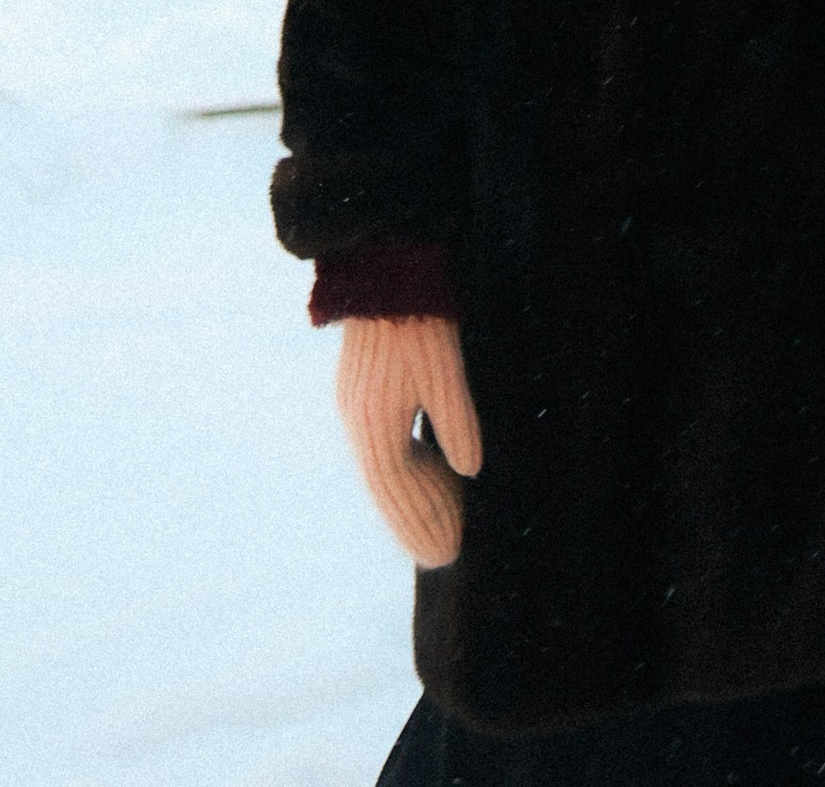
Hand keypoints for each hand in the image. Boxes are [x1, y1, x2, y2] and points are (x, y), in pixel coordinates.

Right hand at [336, 315, 482, 566]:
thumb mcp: (444, 367)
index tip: (445, 553)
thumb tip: (469, 471)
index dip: (423, 522)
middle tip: (441, 557)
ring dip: (407, 500)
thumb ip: (456, 421)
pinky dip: (402, 470)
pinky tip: (424, 476)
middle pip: (387, 486)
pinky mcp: (361, 390)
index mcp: (375, 419)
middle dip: (414, 523)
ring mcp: (355, 404)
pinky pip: (381, 446)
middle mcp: (358, 419)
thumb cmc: (420, 316)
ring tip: (434, 529)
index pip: (399, 488)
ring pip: (382, 468)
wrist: (386, 267)